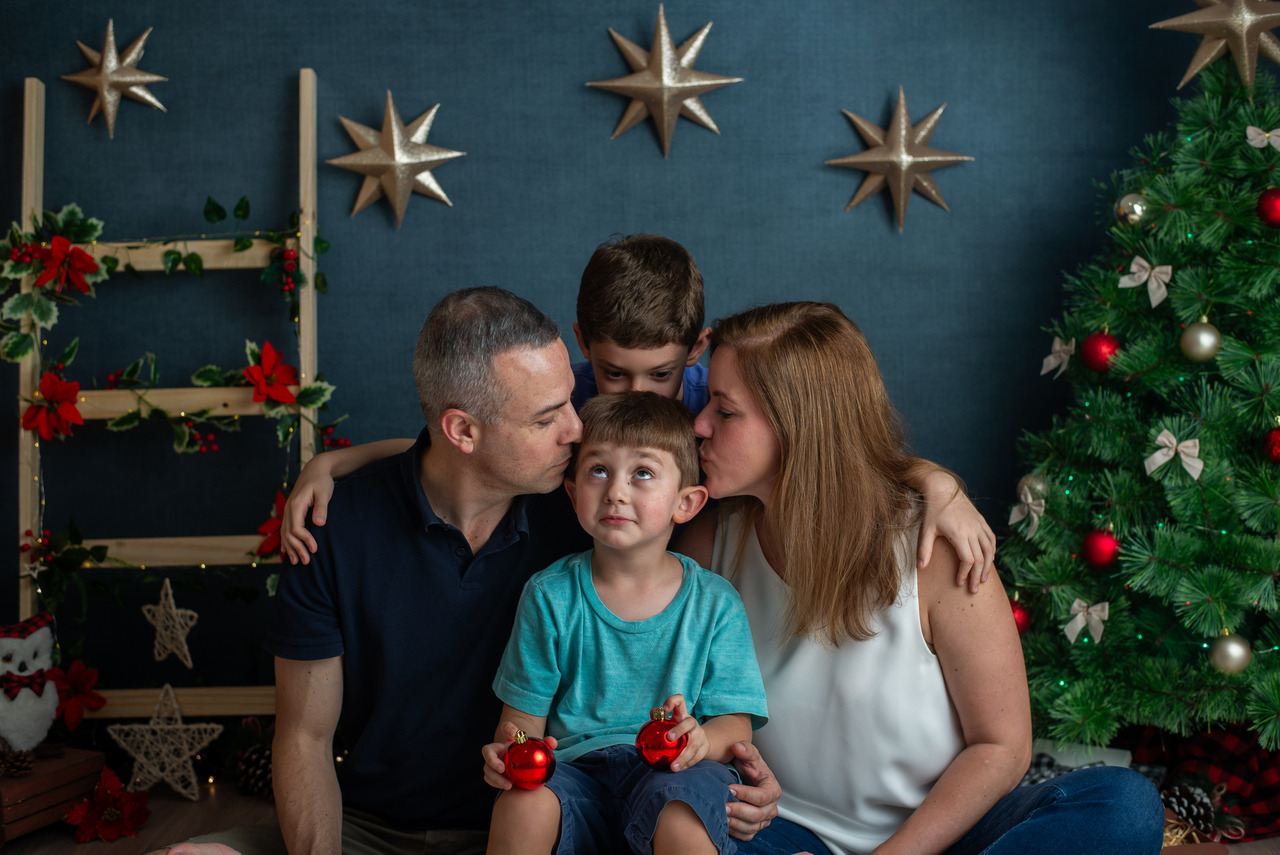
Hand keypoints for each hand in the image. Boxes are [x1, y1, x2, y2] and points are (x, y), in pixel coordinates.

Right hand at [279, 455, 337, 564]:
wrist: (315, 470)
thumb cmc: (321, 481)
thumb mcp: (324, 492)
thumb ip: (321, 507)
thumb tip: (319, 523)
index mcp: (296, 505)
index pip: (296, 528)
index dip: (304, 540)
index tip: (315, 548)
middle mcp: (288, 509)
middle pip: (288, 533)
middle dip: (297, 548)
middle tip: (307, 561)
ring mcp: (288, 511)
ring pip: (284, 533)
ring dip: (290, 548)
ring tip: (296, 562)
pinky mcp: (291, 512)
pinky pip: (285, 529)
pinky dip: (285, 542)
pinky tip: (286, 552)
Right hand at [482, 721, 557, 790]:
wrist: (524, 767)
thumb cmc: (530, 755)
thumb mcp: (539, 749)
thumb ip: (547, 744)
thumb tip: (552, 742)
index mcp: (509, 740)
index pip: (506, 728)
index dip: (508, 728)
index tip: (515, 734)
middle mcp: (498, 750)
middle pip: (487, 750)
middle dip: (492, 759)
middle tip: (502, 768)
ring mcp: (493, 763)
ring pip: (487, 768)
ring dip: (495, 777)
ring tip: (509, 785)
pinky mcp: (493, 774)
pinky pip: (489, 779)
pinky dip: (496, 784)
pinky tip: (509, 787)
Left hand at [662, 694, 708, 771]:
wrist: (701, 740)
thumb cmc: (679, 730)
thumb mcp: (672, 722)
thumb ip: (661, 719)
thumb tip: (652, 715)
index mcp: (682, 714)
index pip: (679, 700)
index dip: (672, 701)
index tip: (665, 709)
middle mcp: (692, 723)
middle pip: (688, 723)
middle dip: (679, 729)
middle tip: (669, 738)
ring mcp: (700, 735)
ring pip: (693, 745)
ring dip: (683, 756)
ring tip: (673, 766)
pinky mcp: (704, 747)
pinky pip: (696, 757)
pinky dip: (686, 764)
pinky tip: (679, 769)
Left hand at [725, 741, 779, 841]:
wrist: (744, 776)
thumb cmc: (748, 766)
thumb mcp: (748, 754)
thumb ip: (745, 749)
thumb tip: (738, 747)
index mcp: (773, 789)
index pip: (762, 796)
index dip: (746, 794)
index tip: (730, 789)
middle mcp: (771, 806)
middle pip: (757, 815)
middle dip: (739, 811)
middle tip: (723, 805)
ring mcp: (764, 819)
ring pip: (752, 827)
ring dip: (735, 823)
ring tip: (721, 815)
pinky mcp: (755, 828)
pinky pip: (747, 835)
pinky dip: (735, 831)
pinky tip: (724, 823)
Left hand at [916, 469, 995, 592]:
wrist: (942, 487)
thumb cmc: (932, 509)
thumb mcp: (926, 529)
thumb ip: (924, 549)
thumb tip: (920, 568)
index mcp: (959, 534)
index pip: (968, 560)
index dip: (965, 574)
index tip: (959, 583)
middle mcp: (972, 530)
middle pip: (981, 558)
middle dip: (977, 576)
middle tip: (974, 589)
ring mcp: (979, 524)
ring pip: (989, 550)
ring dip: (988, 566)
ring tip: (983, 578)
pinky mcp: (981, 520)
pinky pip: (991, 538)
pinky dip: (992, 550)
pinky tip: (989, 559)